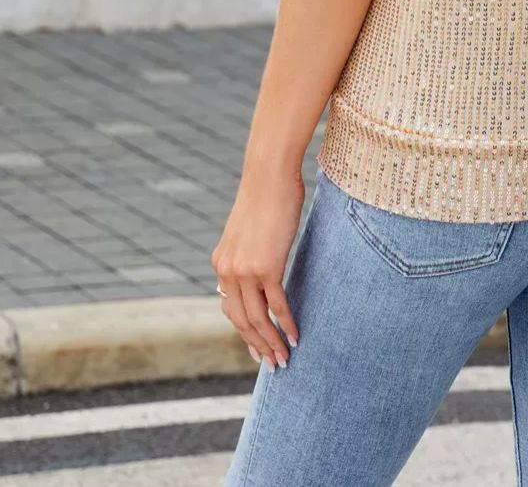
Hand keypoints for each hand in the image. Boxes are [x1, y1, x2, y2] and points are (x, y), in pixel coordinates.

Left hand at [211, 165, 304, 367]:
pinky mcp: (266, 266)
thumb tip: (260, 271)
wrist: (269, 175)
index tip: (257, 349)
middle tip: (273, 364)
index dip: (245, 333)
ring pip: (257, 319)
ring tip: (285, 358)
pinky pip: (277, 304)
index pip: (230, 309)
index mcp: (221, 265)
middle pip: (241, 321)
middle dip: (258, 346)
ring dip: (271, 343)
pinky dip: (286, 323)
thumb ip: (249, 255)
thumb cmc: (266, 197)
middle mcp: (227, 272)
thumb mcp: (250, 232)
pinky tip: (295, 336)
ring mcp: (245, 271)